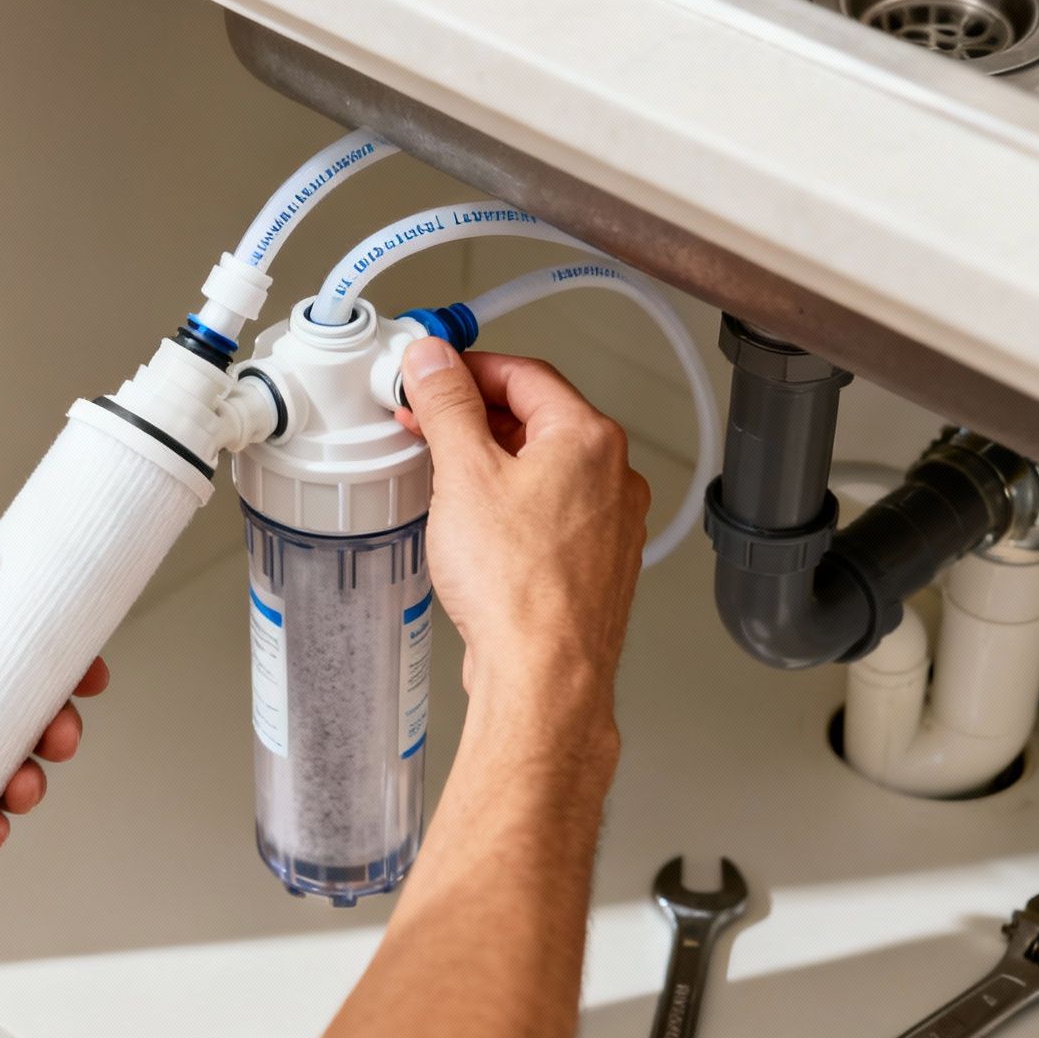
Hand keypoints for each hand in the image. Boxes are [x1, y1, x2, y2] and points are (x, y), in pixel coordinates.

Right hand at [396, 340, 647, 737]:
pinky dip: (510, 505)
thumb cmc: (517, 587)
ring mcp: (609, 524)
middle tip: (425, 424)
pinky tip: (474, 527)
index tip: (430, 376)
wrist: (544, 675)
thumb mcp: (464, 475)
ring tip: (443, 475)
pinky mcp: (594, 565)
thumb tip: (435, 362)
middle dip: (474, 417)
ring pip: (543, 469)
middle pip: (537, 419)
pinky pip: (549, 514)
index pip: (525, 374)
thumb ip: (448, 406)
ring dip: (491, 462)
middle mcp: (613, 477)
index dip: (468, 369)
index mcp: (589, 439)